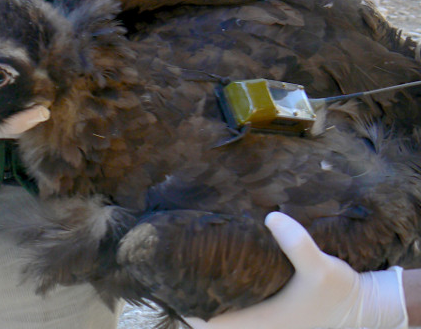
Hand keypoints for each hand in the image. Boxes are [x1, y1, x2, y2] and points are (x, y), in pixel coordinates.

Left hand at [185, 212, 406, 328]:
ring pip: (226, 310)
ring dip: (209, 292)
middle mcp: (259, 325)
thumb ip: (298, 245)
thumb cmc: (338, 292)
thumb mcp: (321, 267)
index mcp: (261, 322)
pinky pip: (241, 305)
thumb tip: (272, 217)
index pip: (209, 323)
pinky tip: (226, 264)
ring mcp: (266, 321)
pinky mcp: (275, 312)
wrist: (364, 307)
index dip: (185, 306)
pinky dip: (228, 290)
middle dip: (192, 294)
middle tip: (176, 261)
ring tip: (193, 258)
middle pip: (212, 316)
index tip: (170, 280)